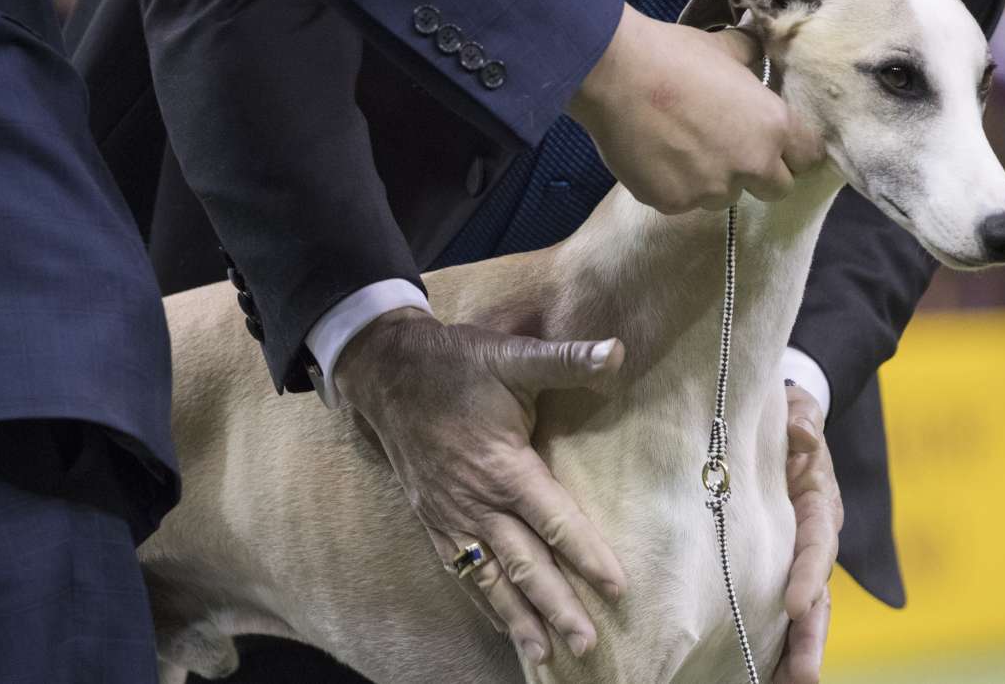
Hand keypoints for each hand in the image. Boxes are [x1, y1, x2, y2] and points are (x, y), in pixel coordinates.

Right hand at [334, 308, 627, 663]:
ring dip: (518, 618)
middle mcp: (475, 500)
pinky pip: (458, 568)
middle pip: (523, 562)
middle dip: (556, 605)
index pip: (553, 519)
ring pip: (488, 577)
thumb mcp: (510, 353)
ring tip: (545, 654)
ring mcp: (449, 515)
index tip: (617, 587)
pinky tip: (500, 622)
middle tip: (586, 643)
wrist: (386, 372)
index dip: (586, 554)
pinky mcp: (431, 518)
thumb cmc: (454, 363)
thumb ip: (565, 360)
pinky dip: (481, 599)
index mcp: (501, 465)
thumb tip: (618, 351)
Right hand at [567, 5, 824, 213]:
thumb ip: (749, 62)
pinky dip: (672, 186)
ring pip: (723, 198)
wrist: (616, 77)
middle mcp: (749, 165)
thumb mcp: (725, 49)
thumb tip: (753, 59)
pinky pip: (682, 201)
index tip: (777, 146)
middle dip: (758, 175)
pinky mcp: (672, 204)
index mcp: (773, 126)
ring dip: (712, 182)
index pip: (807, 158)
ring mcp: (710, 190)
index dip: (793, 152)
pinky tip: (655, 157)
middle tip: (729, 152)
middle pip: (775, 189)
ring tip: (681, 150)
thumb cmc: (673, 56)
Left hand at [773, 385, 843, 682]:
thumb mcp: (798, 411)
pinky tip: (764, 676)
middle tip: (801, 676)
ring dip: (797, 653)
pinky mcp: (779, 566)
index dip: (808, 573)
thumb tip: (803, 435)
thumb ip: (802, 421)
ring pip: (804, 613)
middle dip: (810, 638)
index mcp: (819, 504)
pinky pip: (779, 609)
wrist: (789, 420)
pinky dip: (775, 644)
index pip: (816, 544)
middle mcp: (814, 538)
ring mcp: (798, 557)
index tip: (795, 603)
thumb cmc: (790, 416)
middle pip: (817, 595)